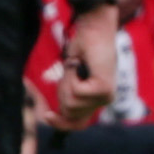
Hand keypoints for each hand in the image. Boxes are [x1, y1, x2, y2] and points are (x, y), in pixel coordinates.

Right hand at [52, 8, 118, 128]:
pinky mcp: (103, 88)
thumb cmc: (82, 49)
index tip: (47, 116)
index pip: (78, 124)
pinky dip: (71, 75)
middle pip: (68, 112)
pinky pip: (75, 91)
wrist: (94, 29)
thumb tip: (51, 116)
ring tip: (76, 66)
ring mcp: (106, 95)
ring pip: (70, 103)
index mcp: (98, 100)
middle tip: (70, 72)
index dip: (61, 124)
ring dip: (66, 82)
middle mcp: (105, 100)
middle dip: (61, 92)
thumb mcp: (71, 77)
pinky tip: (80, 63)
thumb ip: (68, 95)